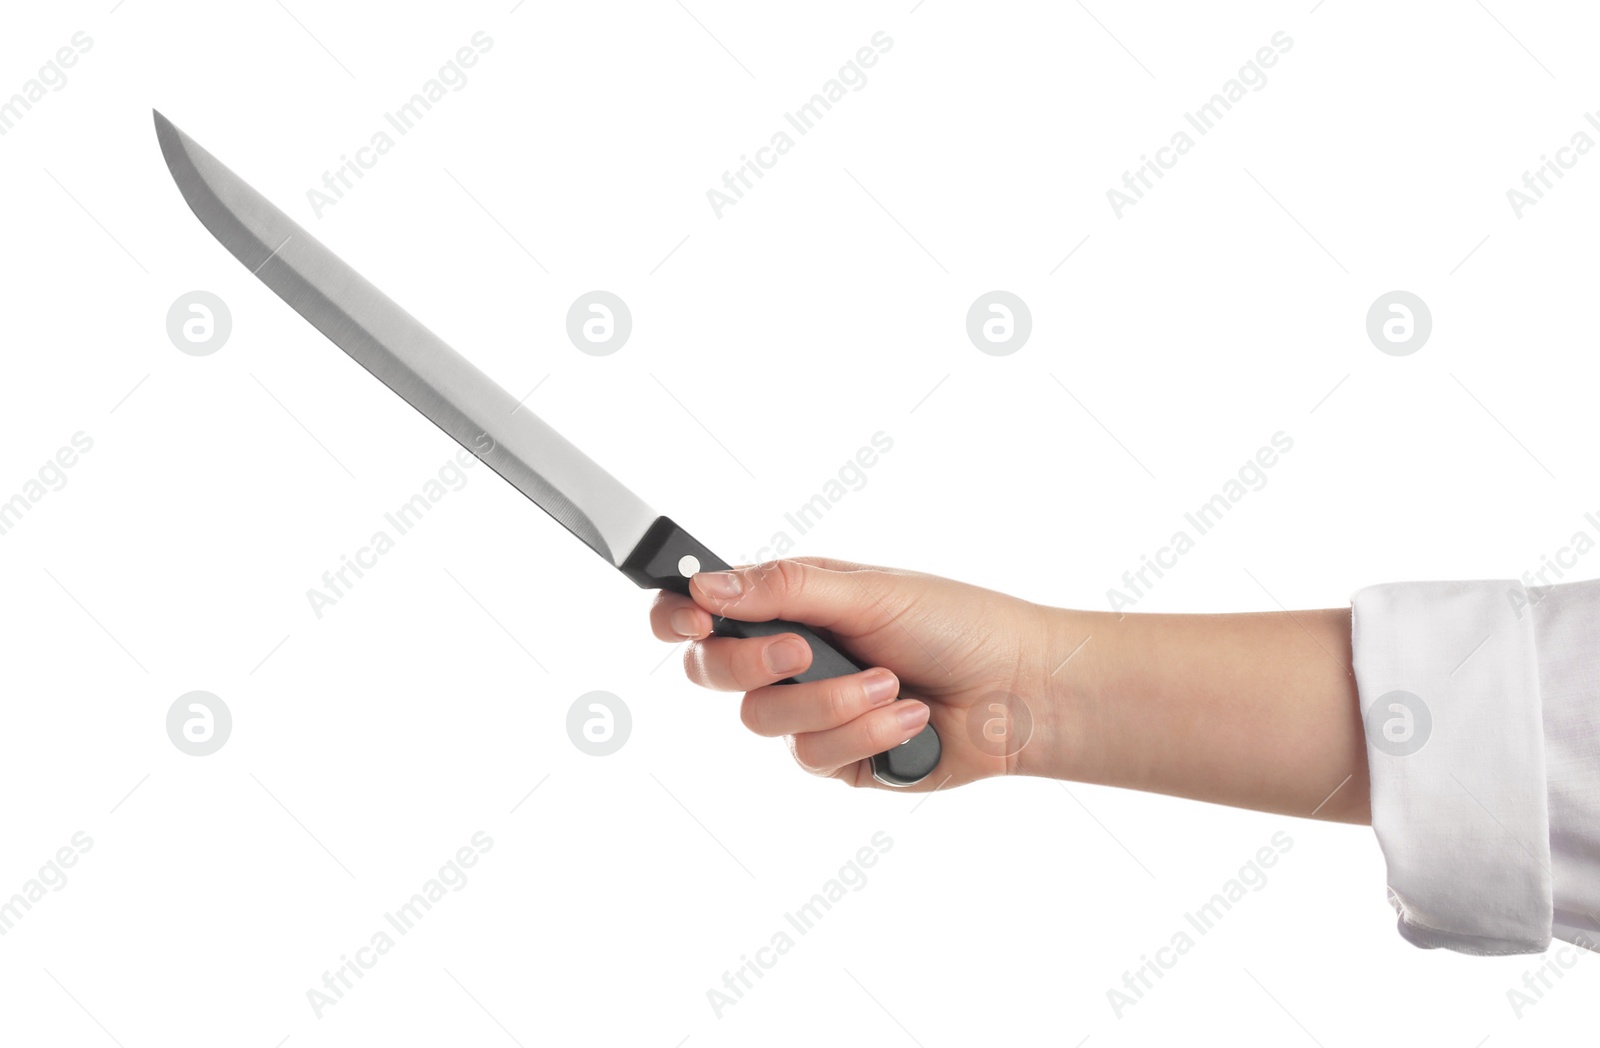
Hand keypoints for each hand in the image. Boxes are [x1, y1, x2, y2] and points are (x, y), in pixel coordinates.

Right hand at [648, 557, 1058, 789]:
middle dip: (753, 665)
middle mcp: (788, 656)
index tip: (693, 620)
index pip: (701, 608)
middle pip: (713, 671)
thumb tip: (705, 585)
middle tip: (802, 654)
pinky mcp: (836, 759)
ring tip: (892, 685)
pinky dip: (865, 733)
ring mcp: (808, 710)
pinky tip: (911, 717)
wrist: (1020, 690)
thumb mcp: (869, 590)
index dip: (677, 617)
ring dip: (831, 703)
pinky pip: (812, 756)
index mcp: (788, 602)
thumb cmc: (956, 623)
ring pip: (761, 721)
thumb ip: (785, 590)